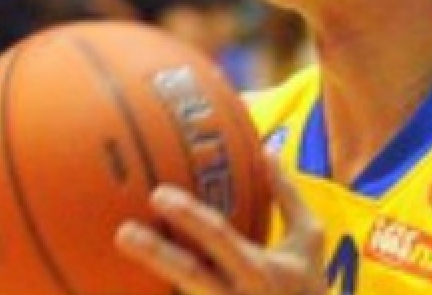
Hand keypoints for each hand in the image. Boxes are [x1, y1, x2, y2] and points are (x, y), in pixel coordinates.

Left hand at [116, 153, 325, 294]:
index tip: (158, 194)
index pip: (219, 238)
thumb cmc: (308, 283)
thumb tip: (268, 150)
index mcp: (259, 269)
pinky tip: (123, 288)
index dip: (189, 217)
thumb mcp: (309, 237)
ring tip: (122, 251)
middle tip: (123, 231)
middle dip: (155, 253)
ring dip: (150, 279)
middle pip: (190, 274)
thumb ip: (287, 195)